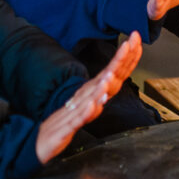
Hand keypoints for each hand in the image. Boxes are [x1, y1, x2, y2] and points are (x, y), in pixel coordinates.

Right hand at [36, 31, 141, 163]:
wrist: (42, 140)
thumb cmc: (67, 121)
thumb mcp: (89, 104)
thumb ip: (101, 93)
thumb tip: (115, 81)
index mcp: (94, 90)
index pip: (114, 70)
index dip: (126, 56)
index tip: (136, 38)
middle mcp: (87, 96)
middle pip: (107, 76)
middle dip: (119, 60)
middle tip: (128, 43)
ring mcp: (77, 110)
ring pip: (92, 96)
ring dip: (102, 85)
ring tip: (110, 74)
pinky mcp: (68, 127)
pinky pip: (79, 118)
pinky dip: (87, 111)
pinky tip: (93, 104)